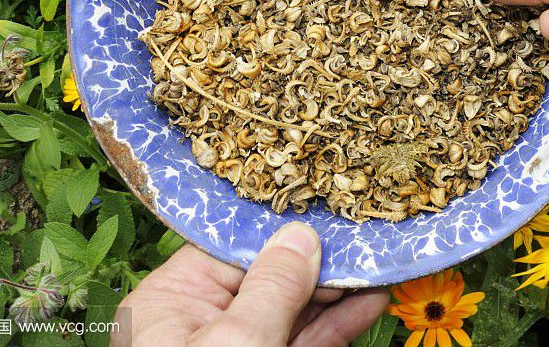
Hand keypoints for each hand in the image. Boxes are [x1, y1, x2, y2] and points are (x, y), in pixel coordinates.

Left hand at [114, 223, 387, 346]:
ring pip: (292, 312)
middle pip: (266, 277)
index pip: (231, 250)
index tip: (327, 214)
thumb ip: (272, 288)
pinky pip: (305, 342)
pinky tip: (368, 303)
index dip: (281, 233)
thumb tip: (300, 237)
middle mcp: (201, 326)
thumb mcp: (236, 343)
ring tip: (377, 263)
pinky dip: (337, 326)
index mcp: (171, 304)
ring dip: (336, 291)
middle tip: (364, 237)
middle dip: (317, 260)